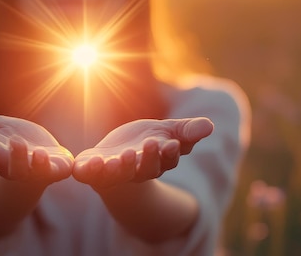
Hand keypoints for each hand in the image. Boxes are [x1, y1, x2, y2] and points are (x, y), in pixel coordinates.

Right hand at [0, 98, 73, 183]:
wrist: (47, 158)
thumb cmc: (13, 141)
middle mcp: (6, 166)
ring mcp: (30, 170)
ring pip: (20, 169)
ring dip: (17, 157)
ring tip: (16, 142)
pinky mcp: (52, 171)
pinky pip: (49, 171)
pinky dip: (45, 165)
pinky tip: (42, 153)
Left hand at [73, 117, 212, 188]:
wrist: (112, 156)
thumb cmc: (143, 142)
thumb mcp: (167, 132)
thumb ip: (187, 131)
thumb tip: (210, 126)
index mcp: (157, 162)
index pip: (167, 160)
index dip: (170, 153)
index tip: (173, 143)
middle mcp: (136, 171)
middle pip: (146, 169)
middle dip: (149, 157)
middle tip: (152, 143)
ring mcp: (112, 173)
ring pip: (118, 174)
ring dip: (121, 166)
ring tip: (125, 155)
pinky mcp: (90, 172)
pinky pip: (90, 174)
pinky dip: (90, 170)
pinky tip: (94, 161)